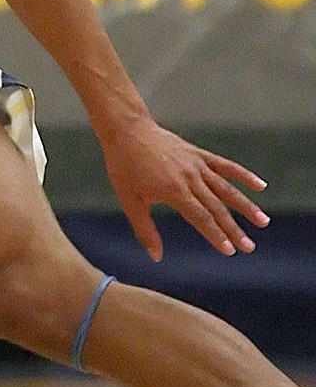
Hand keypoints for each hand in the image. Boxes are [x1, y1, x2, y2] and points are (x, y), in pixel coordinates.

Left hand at [101, 115, 268, 259]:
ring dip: (246, 206)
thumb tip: (156, 256)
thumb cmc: (124, 166)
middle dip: (234, 229)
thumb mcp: (129, 199)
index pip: (200, 217)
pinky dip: (243, 175)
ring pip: (226, 189)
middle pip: (217, 207)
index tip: (230, 250)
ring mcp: (197, 165)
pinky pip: (225, 166)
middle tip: (249, 247)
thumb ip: (144, 229)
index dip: (216, 235)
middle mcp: (190, 178)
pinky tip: (260, 185)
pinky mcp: (198, 154)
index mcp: (173, 191)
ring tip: (262, 221)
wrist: (127, 130)